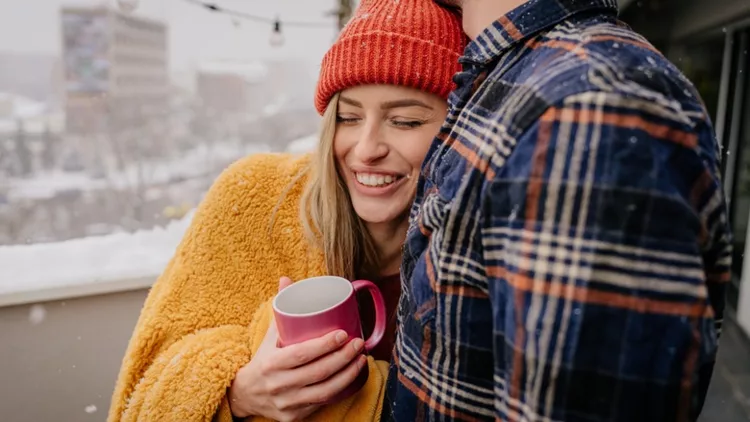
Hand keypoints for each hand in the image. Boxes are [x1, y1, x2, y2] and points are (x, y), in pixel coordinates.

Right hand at [229, 277, 367, 421]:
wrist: (244, 395)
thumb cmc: (263, 360)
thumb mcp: (268, 335)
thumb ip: (280, 308)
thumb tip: (286, 279)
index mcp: (271, 364)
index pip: (301, 354)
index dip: (325, 345)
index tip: (343, 333)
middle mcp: (279, 386)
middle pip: (318, 372)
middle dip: (343, 358)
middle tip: (359, 343)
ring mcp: (287, 404)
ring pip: (324, 391)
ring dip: (347, 375)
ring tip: (361, 359)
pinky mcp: (294, 416)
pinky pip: (321, 403)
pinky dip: (340, 390)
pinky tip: (352, 377)